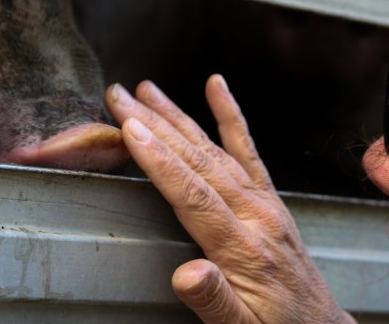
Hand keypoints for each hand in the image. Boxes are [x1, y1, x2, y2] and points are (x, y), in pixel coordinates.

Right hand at [105, 74, 353, 322]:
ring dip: (178, 116)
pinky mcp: (267, 197)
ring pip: (214, 149)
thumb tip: (187, 274)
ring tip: (147, 90)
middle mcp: (255, 215)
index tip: (130, 128)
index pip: (193, 195)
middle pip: (198, 161)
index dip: (159, 160)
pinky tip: (217, 88)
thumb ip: (214, 302)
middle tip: (121, 97)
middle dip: (156, 125)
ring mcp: (263, 201)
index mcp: (244, 248)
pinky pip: (248, 149)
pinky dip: (231, 115)